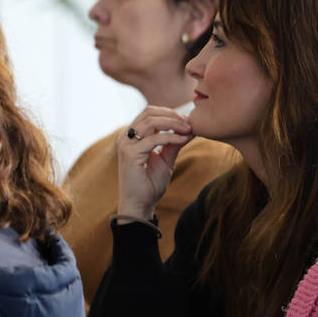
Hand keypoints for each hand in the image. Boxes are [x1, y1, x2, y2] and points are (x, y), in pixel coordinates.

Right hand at [115, 105, 194, 219]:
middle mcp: (126, 137)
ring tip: (188, 129)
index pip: (150, 113)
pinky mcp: (130, 154)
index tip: (188, 121)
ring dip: (173, 123)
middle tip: (189, 123)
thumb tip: (191, 129)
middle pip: (149, 112)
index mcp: (133, 136)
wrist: (140, 204)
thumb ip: (175, 143)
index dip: (170, 113)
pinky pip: (154, 139)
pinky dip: (171, 137)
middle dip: (172, 115)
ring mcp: (126, 144)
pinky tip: (183, 140)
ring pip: (151, 121)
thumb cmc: (151, 183)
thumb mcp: (166, 159)